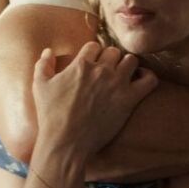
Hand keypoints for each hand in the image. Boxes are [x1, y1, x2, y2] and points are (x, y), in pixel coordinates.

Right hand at [32, 42, 157, 159]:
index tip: (93, 64)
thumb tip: (48, 51)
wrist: (66, 141)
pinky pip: (149, 79)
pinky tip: (140, 81)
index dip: (93, 54)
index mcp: (81, 64)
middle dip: (110, 59)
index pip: (94, 46)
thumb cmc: (51, 115)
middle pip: (113, 51)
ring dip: (127, 65)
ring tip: (123, 76)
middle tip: (108, 71)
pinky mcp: (129, 99)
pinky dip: (147, 76)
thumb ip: (43, 64)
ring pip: (131, 60)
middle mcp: (101, 70)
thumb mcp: (39, 86)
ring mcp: (117, 83)